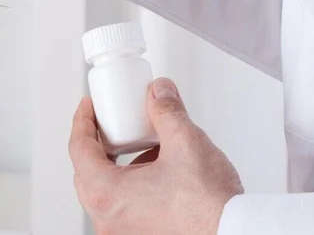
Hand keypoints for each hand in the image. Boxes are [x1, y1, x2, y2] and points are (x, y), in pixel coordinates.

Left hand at [69, 78, 243, 234]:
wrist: (234, 233)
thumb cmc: (209, 206)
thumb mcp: (185, 141)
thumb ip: (166, 111)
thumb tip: (158, 93)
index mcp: (107, 194)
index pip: (78, 148)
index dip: (83, 120)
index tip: (89, 106)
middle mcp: (108, 219)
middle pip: (87, 172)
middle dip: (98, 143)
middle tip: (109, 123)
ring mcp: (122, 232)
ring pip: (106, 191)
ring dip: (118, 165)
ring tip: (142, 145)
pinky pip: (124, 207)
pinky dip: (132, 186)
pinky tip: (157, 171)